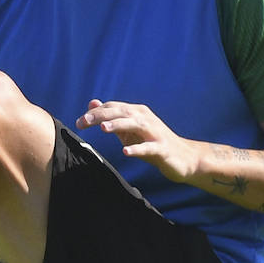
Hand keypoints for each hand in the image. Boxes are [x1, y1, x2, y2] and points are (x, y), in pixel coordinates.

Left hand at [76, 99, 196, 183]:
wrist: (184, 158)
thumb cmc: (153, 143)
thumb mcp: (130, 130)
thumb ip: (112, 118)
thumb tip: (92, 104)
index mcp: (136, 113)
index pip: (113, 108)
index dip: (95, 113)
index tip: (79, 122)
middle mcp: (145, 118)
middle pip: (121, 113)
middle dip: (101, 116)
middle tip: (83, 122)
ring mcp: (155, 133)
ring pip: (135, 125)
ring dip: (118, 125)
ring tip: (103, 128)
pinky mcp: (162, 148)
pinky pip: (149, 148)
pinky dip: (137, 149)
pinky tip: (126, 152)